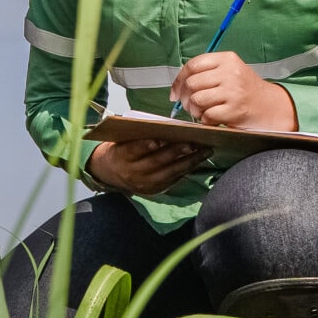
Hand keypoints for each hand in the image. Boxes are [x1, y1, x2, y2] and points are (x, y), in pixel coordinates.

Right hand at [87, 138, 207, 194]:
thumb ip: (139, 135)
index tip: (157, 140)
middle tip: (192, 143)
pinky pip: (174, 179)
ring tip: (205, 150)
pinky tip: (199, 159)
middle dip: (176, 152)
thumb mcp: (123, 140)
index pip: (133, 150)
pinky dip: (187, 168)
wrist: (112, 173)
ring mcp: (145, 184)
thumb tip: (167, 127)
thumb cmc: (122, 149)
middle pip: (156, 162)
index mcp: (122, 156)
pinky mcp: (155, 190)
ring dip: (189, 161)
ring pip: (169, 172)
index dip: (145, 145)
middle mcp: (133, 172)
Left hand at [171, 51, 298, 131]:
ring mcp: (233, 91)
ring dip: (194, 110)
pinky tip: (212, 118)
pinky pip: (207, 115)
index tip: (175, 92)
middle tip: (189, 105)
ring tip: (201, 112)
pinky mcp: (235, 110)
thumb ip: (207, 72)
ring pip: (197, 100)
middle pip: (192, 83)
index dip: (179, 80)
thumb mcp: (230, 71)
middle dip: (185, 98)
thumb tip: (178, 86)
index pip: (193, 65)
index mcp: (227, 59)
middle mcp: (230, 73)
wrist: (270, 106)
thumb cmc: (245, 89)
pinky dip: (205, 120)